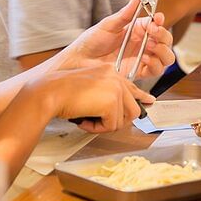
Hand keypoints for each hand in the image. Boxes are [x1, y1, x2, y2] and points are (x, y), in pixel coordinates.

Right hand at [35, 64, 151, 132]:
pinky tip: (85, 120)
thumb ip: (106, 94)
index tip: (148, 101)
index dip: (140, 97)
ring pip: (123, 120)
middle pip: (132, 109)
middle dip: (116, 120)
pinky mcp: (112, 102)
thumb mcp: (88, 88)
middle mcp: (115, 77)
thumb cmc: (62, 92)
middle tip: (96, 121)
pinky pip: (112, 126)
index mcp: (109, 72)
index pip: (131, 87)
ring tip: (87, 119)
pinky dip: (97, 128)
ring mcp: (115, 88)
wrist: (51, 92)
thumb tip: (123, 108)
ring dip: (105, 125)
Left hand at [60, 0, 173, 78]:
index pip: (155, 24)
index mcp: (136, 30)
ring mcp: (141, 59)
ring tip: (150, 46)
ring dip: (163, 51)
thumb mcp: (108, 25)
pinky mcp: (138, 73)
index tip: (158, 18)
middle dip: (164, 36)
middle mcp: (141, 44)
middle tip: (154, 33)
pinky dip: (155, 65)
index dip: (160, 21)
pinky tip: (145, 59)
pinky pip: (156, 71)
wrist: (80, 61)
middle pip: (165, 41)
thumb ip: (124, 15)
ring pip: (166, 57)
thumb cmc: (90, 42)